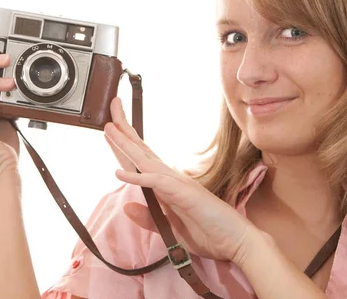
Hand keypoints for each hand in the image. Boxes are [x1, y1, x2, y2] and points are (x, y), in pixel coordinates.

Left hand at [103, 97, 254, 261]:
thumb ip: (148, 218)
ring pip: (145, 161)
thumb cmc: (210, 232)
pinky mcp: (183, 194)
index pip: (142, 160)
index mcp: (168, 185)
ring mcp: (178, 184)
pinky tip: (120, 173)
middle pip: (142, 151)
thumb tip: (127, 207)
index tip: (112, 128)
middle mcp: (171, 178)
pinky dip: (138, 178)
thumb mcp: (171, 229)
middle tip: (112, 105)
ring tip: (110, 128)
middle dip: (124, 130)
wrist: (237, 241)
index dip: (125, 143)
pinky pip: (156, 184)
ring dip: (126, 144)